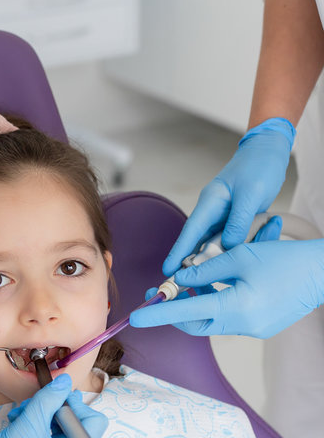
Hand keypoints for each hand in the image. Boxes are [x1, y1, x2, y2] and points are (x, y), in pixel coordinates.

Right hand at [0, 378, 107, 437]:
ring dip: (40, 418)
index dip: (73, 404)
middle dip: (52, 410)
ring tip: (18, 417)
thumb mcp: (28, 425)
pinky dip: (36, 431)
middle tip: (30, 406)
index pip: (92, 421)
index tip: (52, 396)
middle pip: (75, 425)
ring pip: (60, 433)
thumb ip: (48, 399)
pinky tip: (18, 427)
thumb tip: (65, 382)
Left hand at [130, 238, 323, 337]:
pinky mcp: (261, 325)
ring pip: (213, 317)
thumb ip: (206, 268)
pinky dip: (219, 299)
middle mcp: (243, 325)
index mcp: (236, 307)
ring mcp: (253, 328)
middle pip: (197, 321)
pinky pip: (230, 314)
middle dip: (177, 307)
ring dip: (199, 298)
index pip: (186, 313)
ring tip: (194, 276)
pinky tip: (220, 280)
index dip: (159, 314)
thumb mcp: (240, 256)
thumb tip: (181, 278)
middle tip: (163, 291)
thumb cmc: (286, 260)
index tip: (136, 317)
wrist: (323, 273)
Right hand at [163, 118, 294, 276]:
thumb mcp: (251, 194)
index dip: (178, 252)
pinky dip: (237, 250)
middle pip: (200, 243)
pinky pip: (233, 240)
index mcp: (210, 203)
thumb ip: (239, 221)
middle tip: (191, 285)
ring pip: (217, 245)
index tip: (168, 270)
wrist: (269, 152)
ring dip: (219, 259)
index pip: (190, 232)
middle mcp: (214, 212)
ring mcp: (224, 217)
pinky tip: (242, 257)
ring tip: (214, 279)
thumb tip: (229, 245)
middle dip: (195, 264)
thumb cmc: (258, 166)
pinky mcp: (236, 221)